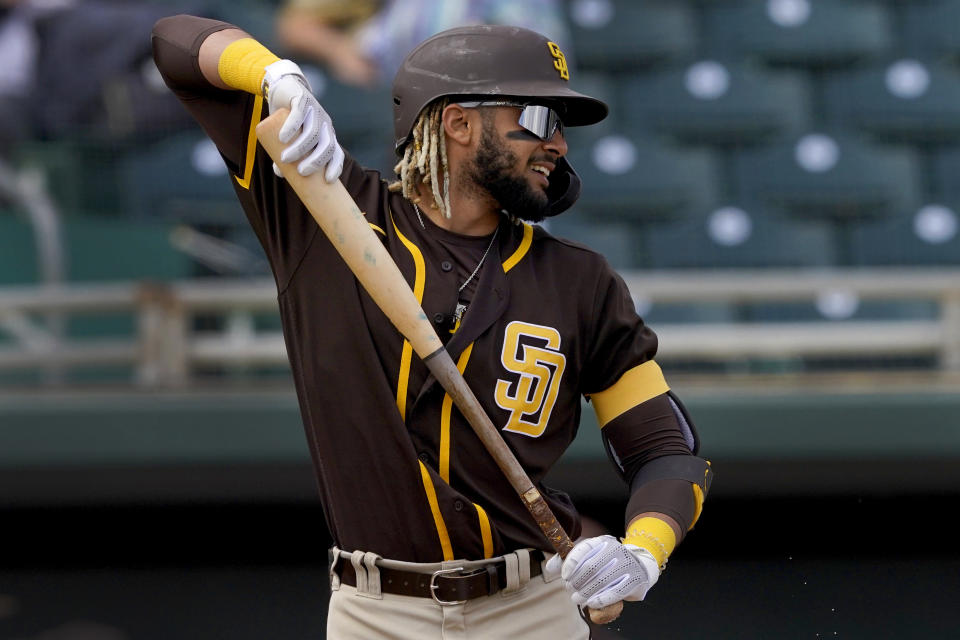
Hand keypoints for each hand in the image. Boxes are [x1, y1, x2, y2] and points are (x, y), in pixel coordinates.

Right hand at [262, 60, 343, 181]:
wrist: (283, 89)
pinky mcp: (302, 100)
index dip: (335, 167)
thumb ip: (285, 156)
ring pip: (312, 133)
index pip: (337, 153)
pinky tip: (283, 138)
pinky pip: (298, 115)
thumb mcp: (290, 140)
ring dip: (300, 148)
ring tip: (285, 159)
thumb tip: (280, 174)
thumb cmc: (288, 120)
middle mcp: (324, 124)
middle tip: (302, 172)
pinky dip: (291, 127)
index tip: (328, 181)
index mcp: (326, 136)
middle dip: (316, 161)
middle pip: (327, 146)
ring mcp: (315, 112)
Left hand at [545, 535, 660, 608]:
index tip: (564, 576)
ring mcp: (627, 564)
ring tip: (577, 599)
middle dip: (577, 581)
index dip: (571, 563)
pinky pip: (616, 591)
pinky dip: (601, 599)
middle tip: (570, 590)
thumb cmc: (608, 564)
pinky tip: (591, 603)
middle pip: (591, 566)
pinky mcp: (635, 579)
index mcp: (602, 541)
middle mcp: (616, 549)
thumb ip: (568, 562)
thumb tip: (550, 567)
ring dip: (586, 592)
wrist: (640, 568)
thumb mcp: (590, 557)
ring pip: (602, 580)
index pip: (584, 548)